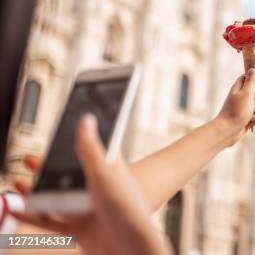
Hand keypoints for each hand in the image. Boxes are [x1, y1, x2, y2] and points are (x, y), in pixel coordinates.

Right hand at [11, 115, 170, 254]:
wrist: (131, 249)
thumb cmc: (127, 210)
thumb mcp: (105, 175)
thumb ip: (91, 149)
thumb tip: (86, 119)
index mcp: (109, 171)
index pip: (92, 150)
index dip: (77, 141)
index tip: (59, 132)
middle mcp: (97, 189)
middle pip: (69, 174)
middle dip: (48, 167)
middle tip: (28, 159)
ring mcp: (88, 210)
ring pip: (57, 198)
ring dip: (37, 190)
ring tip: (18, 181)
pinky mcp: (79, 229)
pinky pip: (50, 222)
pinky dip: (32, 215)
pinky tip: (17, 208)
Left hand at [215, 69, 254, 144]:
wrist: (228, 130)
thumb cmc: (236, 110)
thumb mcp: (246, 93)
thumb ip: (251, 81)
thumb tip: (252, 69)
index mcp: (239, 88)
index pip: (249, 77)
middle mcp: (243, 97)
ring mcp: (246, 108)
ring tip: (253, 112)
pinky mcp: (249, 118)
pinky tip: (252, 121)